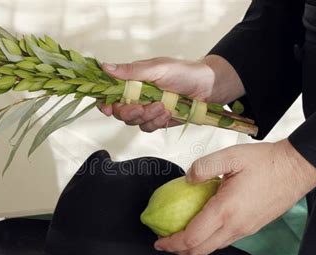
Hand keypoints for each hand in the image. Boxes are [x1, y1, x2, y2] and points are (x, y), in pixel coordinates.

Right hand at [100, 55, 244, 131]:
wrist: (210, 87)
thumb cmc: (185, 72)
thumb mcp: (158, 68)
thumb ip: (132, 71)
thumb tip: (105, 67)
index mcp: (133, 80)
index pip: (110, 93)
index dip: (105, 102)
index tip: (108, 108)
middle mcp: (138, 95)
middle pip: (120, 112)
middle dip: (130, 112)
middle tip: (142, 108)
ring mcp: (148, 109)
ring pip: (134, 122)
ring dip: (148, 116)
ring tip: (164, 106)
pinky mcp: (159, 120)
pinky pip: (149, 127)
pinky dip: (157, 122)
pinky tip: (168, 113)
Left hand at [154, 139, 315, 254]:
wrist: (296, 168)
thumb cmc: (266, 162)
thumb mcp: (231, 156)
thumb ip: (204, 166)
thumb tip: (187, 179)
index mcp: (226, 210)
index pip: (192, 238)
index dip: (171, 243)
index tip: (158, 241)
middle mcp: (235, 226)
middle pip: (200, 251)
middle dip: (178, 251)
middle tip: (165, 242)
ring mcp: (245, 230)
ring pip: (213, 248)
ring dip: (193, 247)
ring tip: (181, 235)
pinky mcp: (252, 228)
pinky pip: (225, 241)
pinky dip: (209, 240)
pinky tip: (204, 225)